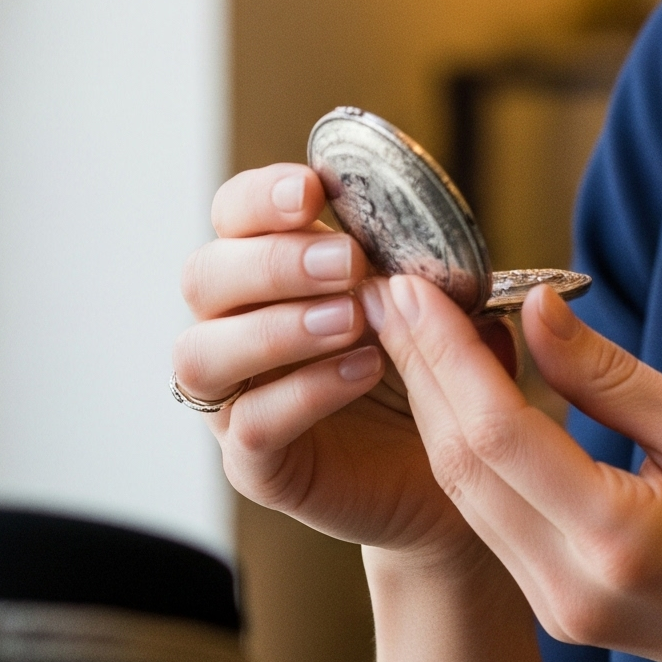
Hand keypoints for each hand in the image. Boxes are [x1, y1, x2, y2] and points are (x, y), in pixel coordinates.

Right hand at [176, 165, 513, 567]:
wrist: (460, 469)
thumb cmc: (437, 365)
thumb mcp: (445, 305)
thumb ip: (431, 272)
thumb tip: (435, 250)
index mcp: (273, 272)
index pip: (233, 216)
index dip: (260, 197)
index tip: (313, 192)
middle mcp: (237, 328)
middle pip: (203, 276)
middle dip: (272, 261)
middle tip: (348, 265)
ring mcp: (237, 399)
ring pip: (201, 354)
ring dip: (275, 329)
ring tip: (352, 320)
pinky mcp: (257, 463)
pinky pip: (251, 426)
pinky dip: (304, 393)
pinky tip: (363, 370)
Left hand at [371, 273, 661, 661]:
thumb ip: (614, 377)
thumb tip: (537, 309)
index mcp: (617, 537)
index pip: (499, 433)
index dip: (449, 353)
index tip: (418, 286)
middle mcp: (568, 585)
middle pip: (463, 466)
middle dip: (423, 372)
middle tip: (393, 291)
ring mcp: (558, 608)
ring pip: (467, 495)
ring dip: (435, 409)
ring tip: (414, 330)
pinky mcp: (559, 611)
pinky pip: (493, 520)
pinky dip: (470, 451)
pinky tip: (464, 394)